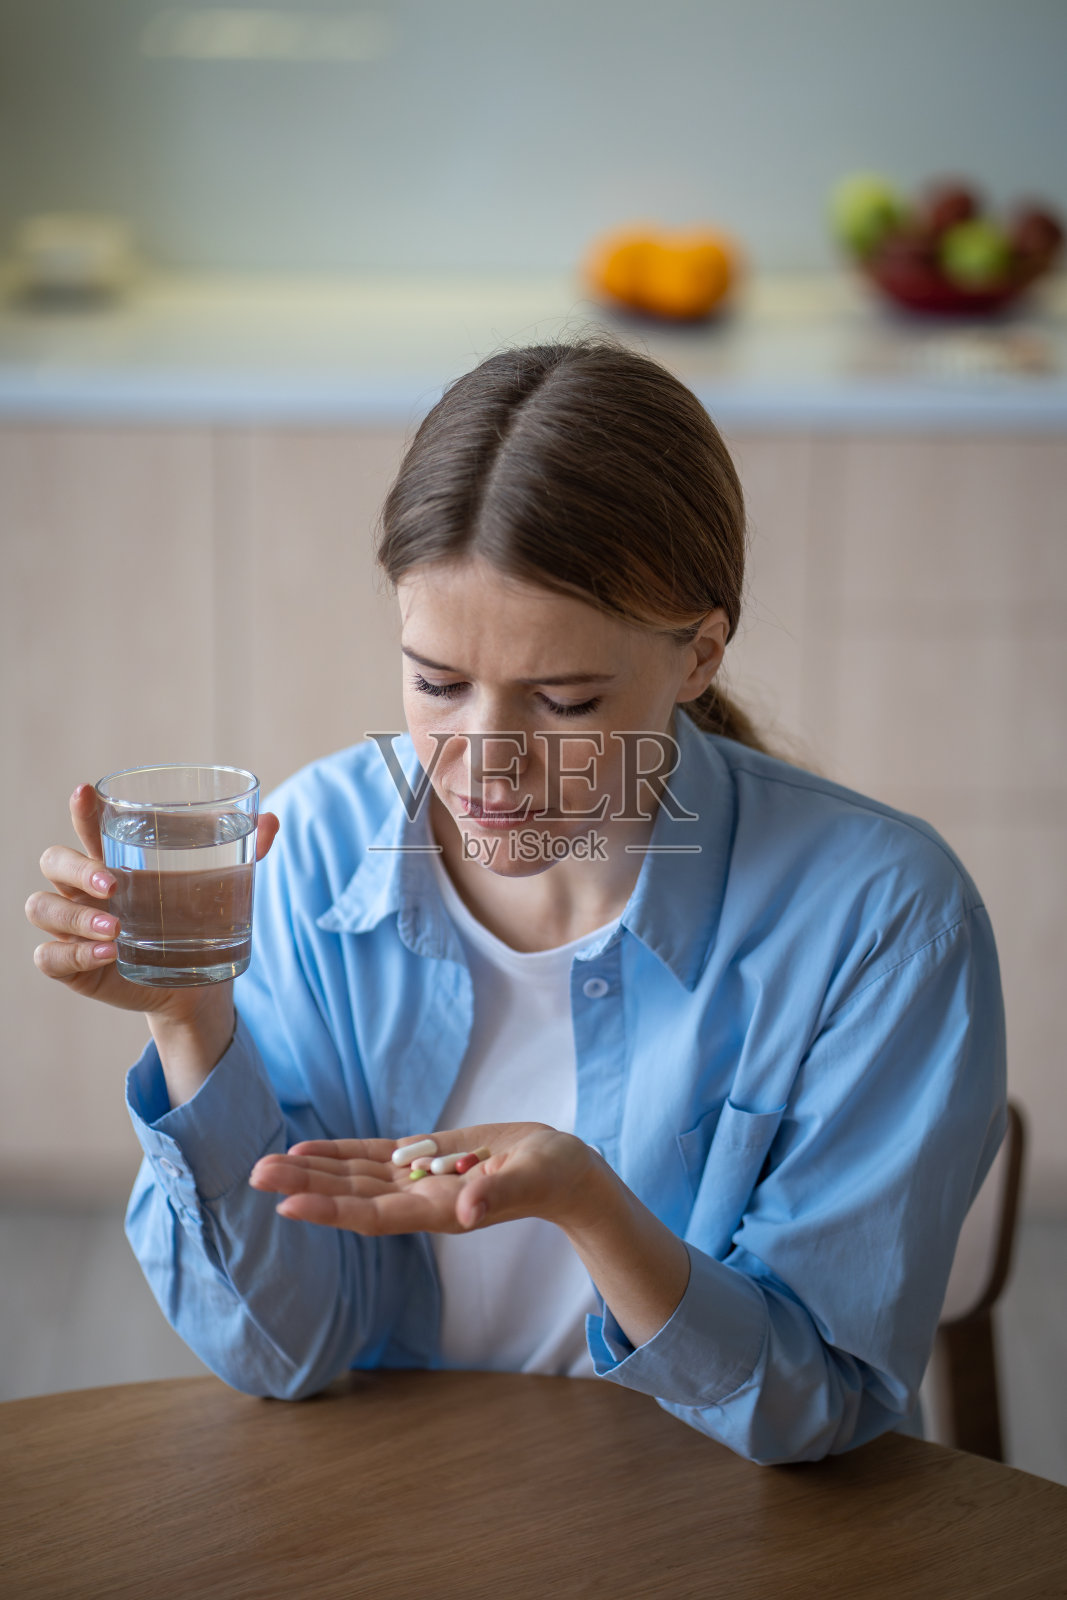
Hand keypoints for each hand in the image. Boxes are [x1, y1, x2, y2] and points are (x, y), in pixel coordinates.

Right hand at [25, 781, 279, 1024]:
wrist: (197, 985)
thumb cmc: (196, 923)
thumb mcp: (220, 888)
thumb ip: (245, 854)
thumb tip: (272, 820)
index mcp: (112, 861)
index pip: (86, 828)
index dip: (82, 810)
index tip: (86, 792)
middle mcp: (83, 889)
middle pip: (53, 862)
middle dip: (75, 868)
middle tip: (112, 883)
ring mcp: (72, 927)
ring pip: (42, 908)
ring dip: (75, 916)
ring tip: (116, 928)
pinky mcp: (71, 965)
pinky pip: (49, 957)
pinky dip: (74, 954)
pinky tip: (108, 954)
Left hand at [249, 1123, 600, 1235]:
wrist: (562, 1170)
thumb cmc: (552, 1175)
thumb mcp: (532, 1178)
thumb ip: (498, 1193)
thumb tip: (468, 1212)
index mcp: (440, 1212)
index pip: (374, 1216)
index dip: (330, 1210)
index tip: (288, 1205)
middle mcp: (419, 1201)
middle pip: (350, 1195)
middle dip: (304, 1185)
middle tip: (256, 1174)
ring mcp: (418, 1180)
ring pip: (354, 1176)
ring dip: (311, 1170)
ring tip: (266, 1164)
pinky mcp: (424, 1158)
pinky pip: (372, 1157)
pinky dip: (339, 1152)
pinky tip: (307, 1149)